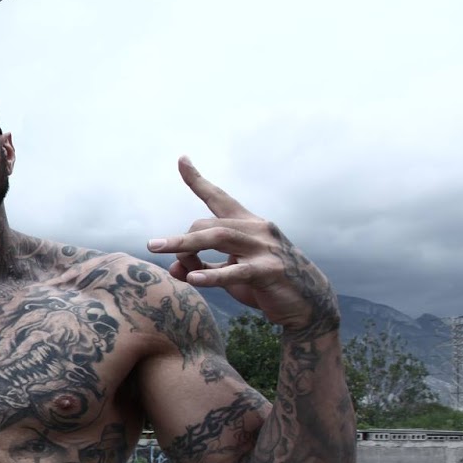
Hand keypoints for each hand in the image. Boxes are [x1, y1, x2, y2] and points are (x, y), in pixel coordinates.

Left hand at [148, 157, 339, 335]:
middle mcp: (257, 230)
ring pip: (218, 238)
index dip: (198, 180)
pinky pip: (235, 271)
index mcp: (248, 224)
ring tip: (158, 248)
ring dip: (185, 244)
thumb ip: (201, 267)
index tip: (182, 158)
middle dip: (181, 236)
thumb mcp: (229, 275)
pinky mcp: (269, 271)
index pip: (219, 198)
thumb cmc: (264, 285)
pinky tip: (194, 278)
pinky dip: (212, 274)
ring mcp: (264, 249)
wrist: (307, 304)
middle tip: (155, 246)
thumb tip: (173, 266)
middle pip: (209, 224)